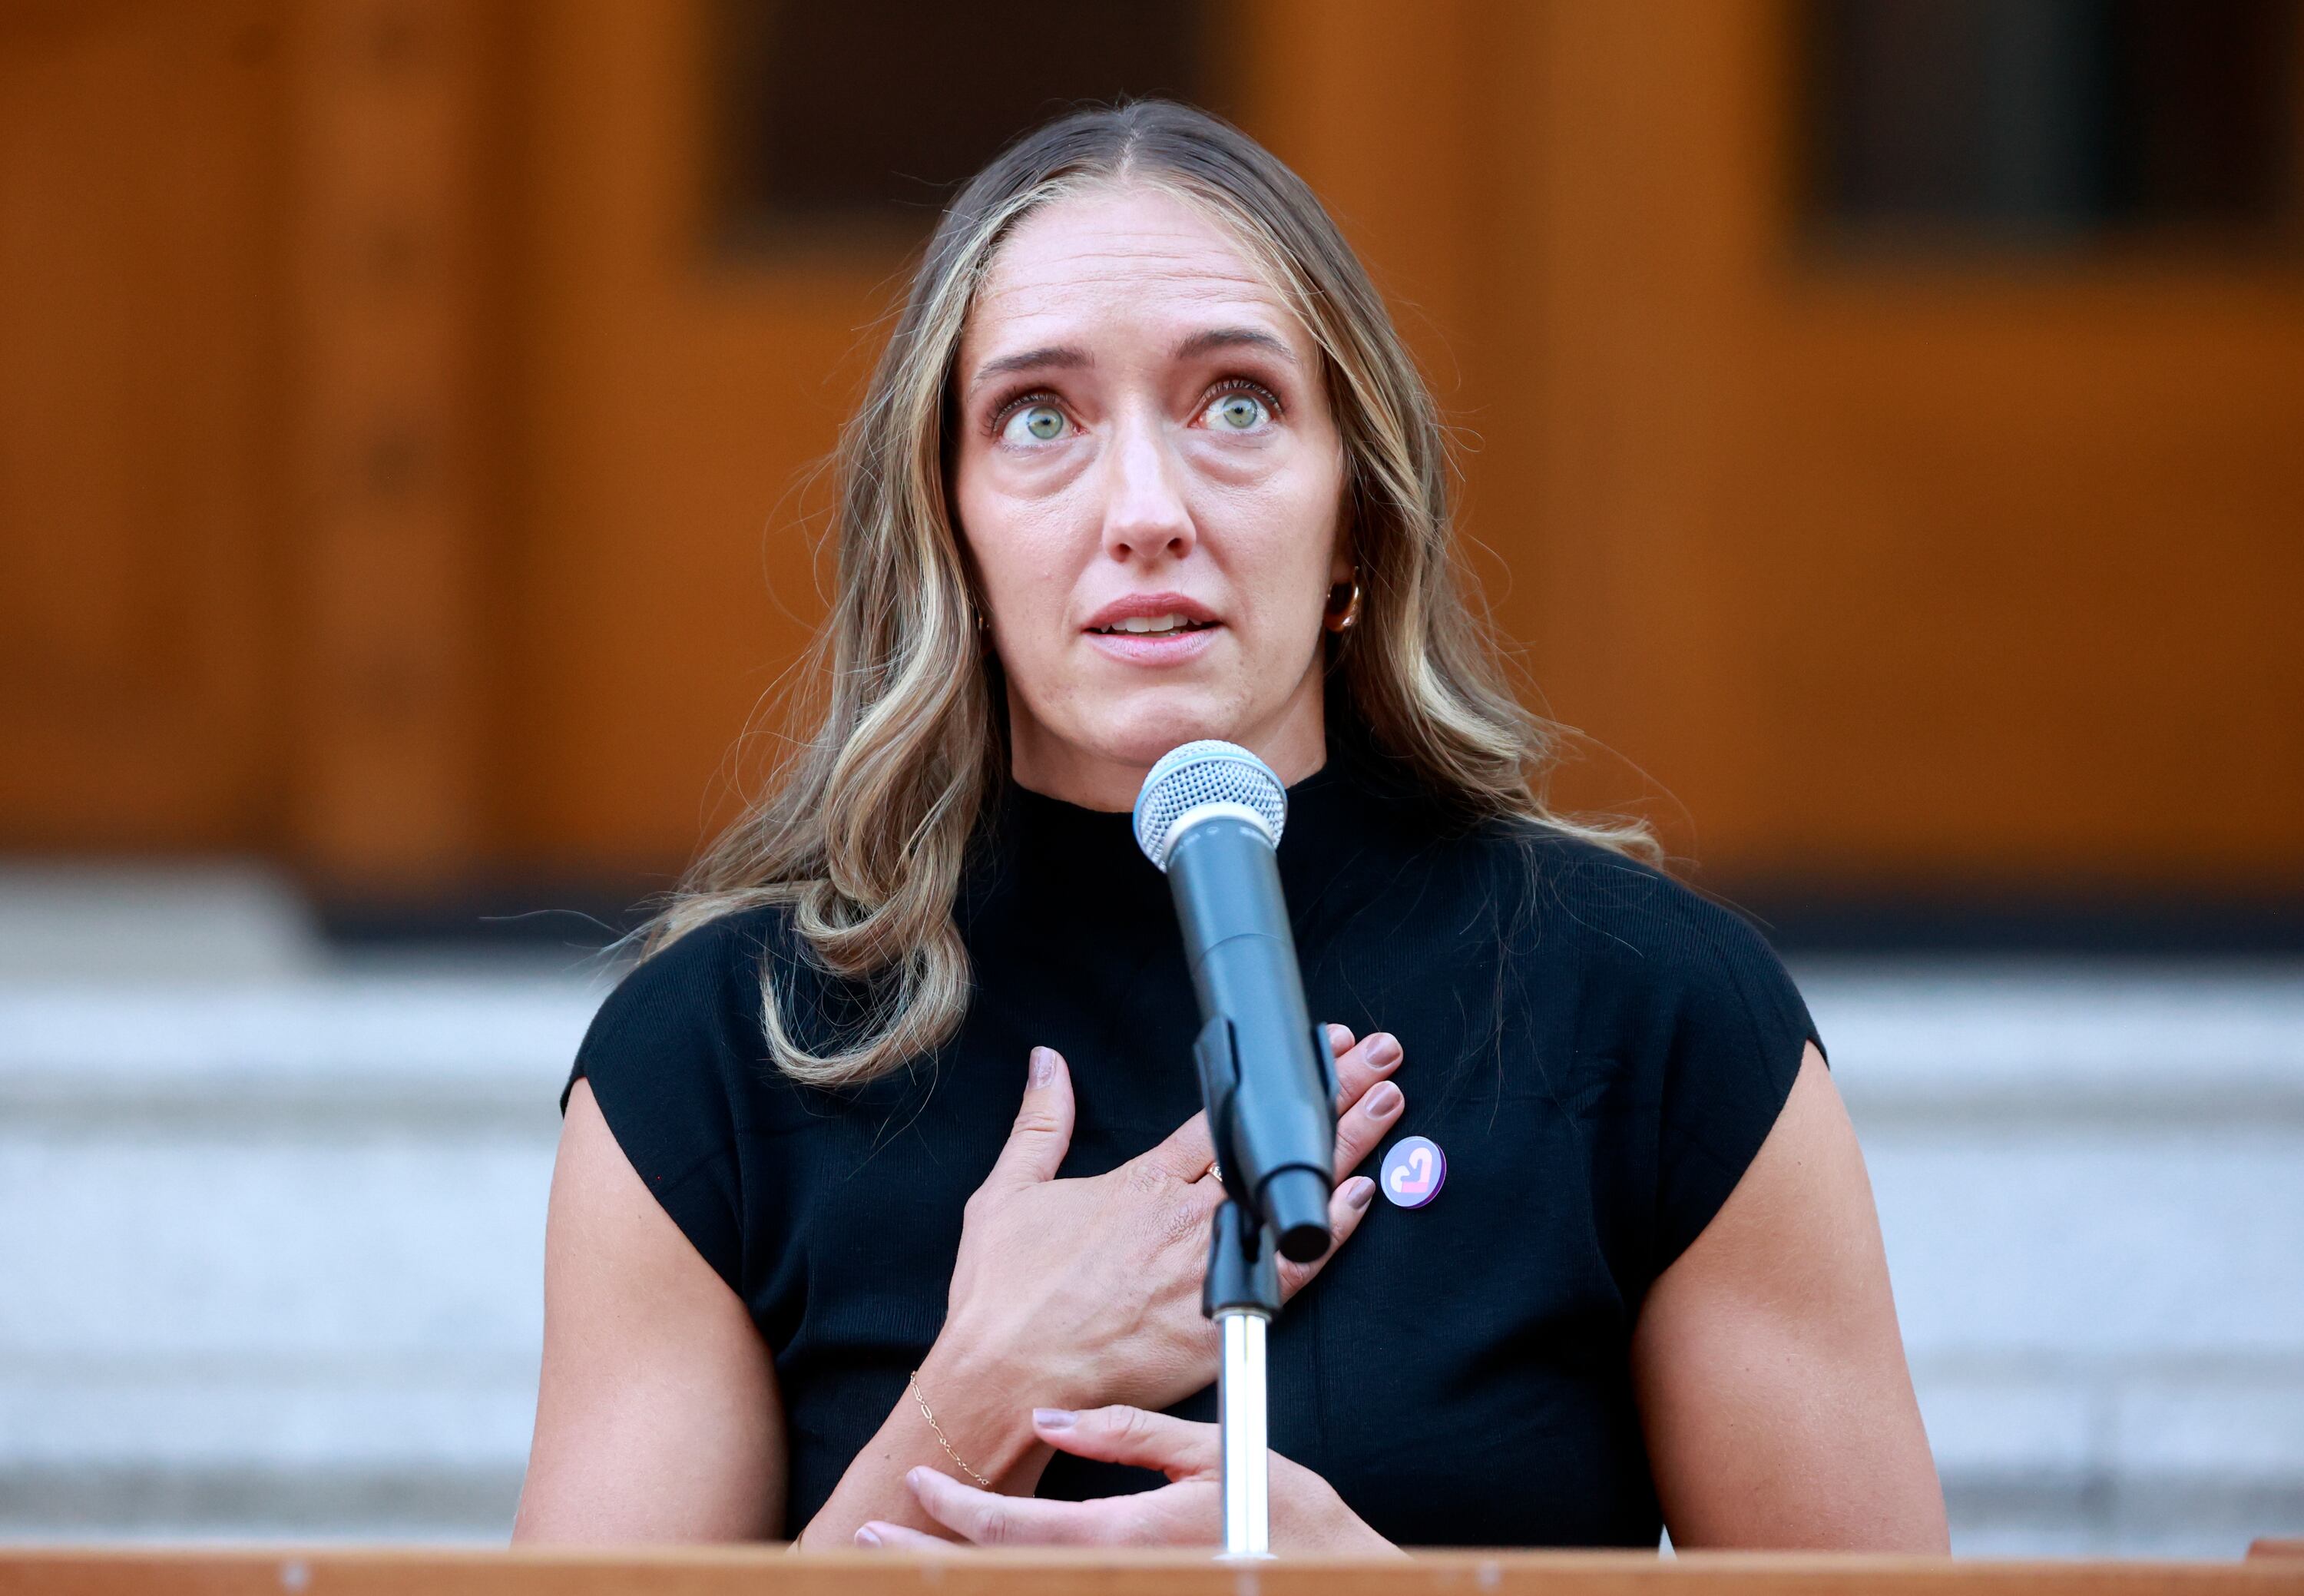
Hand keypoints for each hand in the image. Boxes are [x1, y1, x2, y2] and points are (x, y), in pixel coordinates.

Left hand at [855, 1405, 1401, 1553]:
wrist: (1337, 1581)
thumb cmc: (1291, 1522)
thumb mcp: (1217, 1456)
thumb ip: (1130, 1435)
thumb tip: (1054, 1418)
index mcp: (1129, 1539)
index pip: (1013, 1533)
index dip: (952, 1509)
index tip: (918, 1484)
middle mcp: (1118, 1580)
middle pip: (997, 1579)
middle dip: (923, 1560)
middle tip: (865, 1539)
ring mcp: (1128, 1594)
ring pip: (1024, 1593)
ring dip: (959, 1578)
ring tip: (904, 1561)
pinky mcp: (1139, 1595)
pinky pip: (1062, 1594)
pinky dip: (1017, 1583)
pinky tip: (985, 1570)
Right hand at [933, 1025, 1404, 1418]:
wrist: (1007, 1381)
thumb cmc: (1002, 1298)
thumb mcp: (1007, 1193)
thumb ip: (1039, 1123)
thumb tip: (1046, 1063)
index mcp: (1140, 1184)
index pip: (1223, 1114)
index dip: (1274, 1078)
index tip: (1314, 1048)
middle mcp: (1182, 1217)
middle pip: (1271, 1144)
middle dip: (1329, 1096)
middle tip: (1378, 1055)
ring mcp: (1207, 1265)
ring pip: (1289, 1194)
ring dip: (1344, 1148)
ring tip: (1387, 1105)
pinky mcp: (1221, 1316)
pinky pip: (1289, 1268)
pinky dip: (1328, 1231)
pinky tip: (1362, 1196)